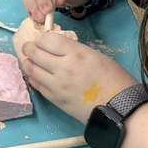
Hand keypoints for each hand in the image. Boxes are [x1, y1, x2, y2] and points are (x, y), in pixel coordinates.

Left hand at [20, 33, 136, 123]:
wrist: (119, 109)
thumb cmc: (114, 80)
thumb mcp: (96, 55)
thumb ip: (74, 50)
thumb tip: (58, 48)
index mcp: (76, 53)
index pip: (47, 39)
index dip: (42, 38)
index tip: (42, 39)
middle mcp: (62, 68)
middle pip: (35, 53)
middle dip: (29, 48)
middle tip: (29, 47)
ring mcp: (56, 85)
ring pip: (31, 70)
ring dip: (28, 63)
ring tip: (30, 61)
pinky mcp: (55, 100)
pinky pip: (36, 86)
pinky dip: (33, 78)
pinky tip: (35, 75)